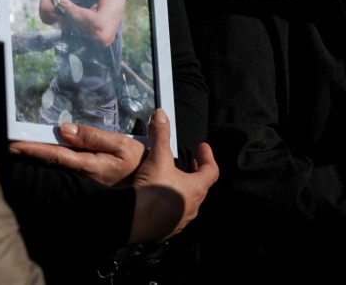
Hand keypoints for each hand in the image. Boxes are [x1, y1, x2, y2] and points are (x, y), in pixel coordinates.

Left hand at [9, 122, 146, 185]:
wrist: (152, 193)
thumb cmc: (138, 165)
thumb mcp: (121, 145)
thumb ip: (93, 136)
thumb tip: (65, 129)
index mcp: (88, 165)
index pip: (54, 155)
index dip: (33, 150)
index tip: (14, 146)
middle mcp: (82, 176)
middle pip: (52, 162)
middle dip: (31, 154)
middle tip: (10, 147)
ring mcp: (84, 181)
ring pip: (59, 167)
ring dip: (42, 158)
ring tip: (23, 149)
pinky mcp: (89, 182)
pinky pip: (68, 169)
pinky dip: (55, 161)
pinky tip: (49, 156)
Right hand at [129, 109, 217, 243]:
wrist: (134, 220)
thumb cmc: (152, 190)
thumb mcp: (157, 157)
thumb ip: (160, 135)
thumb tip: (161, 114)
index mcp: (196, 189)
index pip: (212, 171)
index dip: (208, 157)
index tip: (202, 147)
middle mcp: (192, 207)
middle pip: (200, 188)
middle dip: (195, 174)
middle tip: (191, 164)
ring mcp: (179, 222)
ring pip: (186, 204)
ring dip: (181, 191)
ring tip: (171, 181)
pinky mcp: (165, 231)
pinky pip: (172, 218)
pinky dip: (168, 207)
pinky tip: (157, 202)